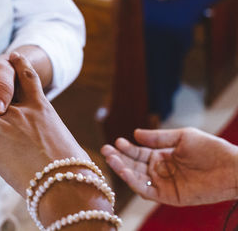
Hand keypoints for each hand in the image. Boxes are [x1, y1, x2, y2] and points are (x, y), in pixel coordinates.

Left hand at [0, 53, 89, 195]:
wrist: (66, 182)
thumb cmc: (73, 167)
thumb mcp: (66, 143)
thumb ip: (54, 138)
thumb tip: (69, 156)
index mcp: (41, 108)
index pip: (28, 78)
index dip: (20, 64)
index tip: (15, 55)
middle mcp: (20, 111)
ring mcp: (2, 124)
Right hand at [101, 128, 237, 205]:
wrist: (232, 168)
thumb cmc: (211, 149)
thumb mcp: (183, 137)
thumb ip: (159, 138)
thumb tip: (135, 134)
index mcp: (162, 155)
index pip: (138, 152)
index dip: (127, 148)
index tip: (116, 141)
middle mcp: (159, 170)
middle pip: (133, 165)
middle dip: (118, 158)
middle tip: (105, 150)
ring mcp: (163, 183)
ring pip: (136, 177)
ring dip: (122, 169)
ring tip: (111, 159)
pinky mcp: (168, 196)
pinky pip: (146, 190)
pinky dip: (134, 182)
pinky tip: (125, 172)